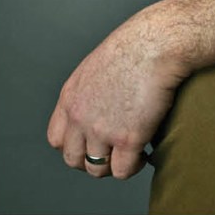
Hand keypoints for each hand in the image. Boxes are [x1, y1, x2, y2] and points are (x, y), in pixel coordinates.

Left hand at [47, 0, 190, 179]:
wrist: (158, 43)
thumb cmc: (138, 45)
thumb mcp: (99, 65)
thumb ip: (91, 90)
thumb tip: (102, 105)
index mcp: (71, 97)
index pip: (56, 139)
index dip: (75, 145)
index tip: (92, 142)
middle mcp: (80, 116)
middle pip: (73, 159)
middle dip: (92, 159)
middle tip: (113, 152)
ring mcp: (102, 130)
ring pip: (97, 169)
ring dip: (113, 165)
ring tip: (131, 153)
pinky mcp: (128, 138)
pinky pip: (123, 171)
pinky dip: (134, 166)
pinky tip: (145, 152)